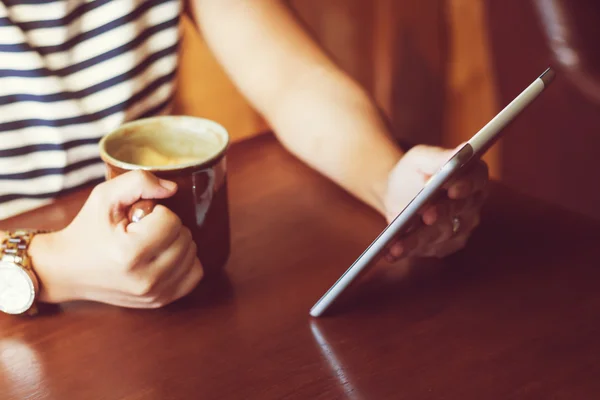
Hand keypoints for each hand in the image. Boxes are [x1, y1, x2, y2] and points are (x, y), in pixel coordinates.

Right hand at [30, 170, 203, 308]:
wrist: (66, 270)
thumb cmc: (87, 230)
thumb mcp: (105, 196)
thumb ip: (139, 181)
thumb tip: (173, 188)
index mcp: (129, 254)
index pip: (172, 221)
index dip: (157, 212)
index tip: (137, 218)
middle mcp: (145, 279)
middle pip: (185, 238)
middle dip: (167, 227)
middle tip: (142, 231)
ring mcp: (154, 294)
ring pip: (192, 254)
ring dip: (176, 243)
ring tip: (149, 243)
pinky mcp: (159, 301)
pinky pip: (194, 274)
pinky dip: (185, 261)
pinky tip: (164, 255)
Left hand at [382, 144, 488, 260]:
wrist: (396, 193)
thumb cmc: (413, 172)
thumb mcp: (421, 159)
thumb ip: (439, 157)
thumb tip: (462, 151)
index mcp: (472, 177)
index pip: (476, 180)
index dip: (466, 185)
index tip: (453, 188)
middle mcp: (471, 206)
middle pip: (460, 211)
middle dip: (442, 213)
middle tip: (427, 215)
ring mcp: (459, 229)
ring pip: (441, 234)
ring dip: (420, 238)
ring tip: (399, 242)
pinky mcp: (442, 246)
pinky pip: (425, 249)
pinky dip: (407, 250)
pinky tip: (391, 252)